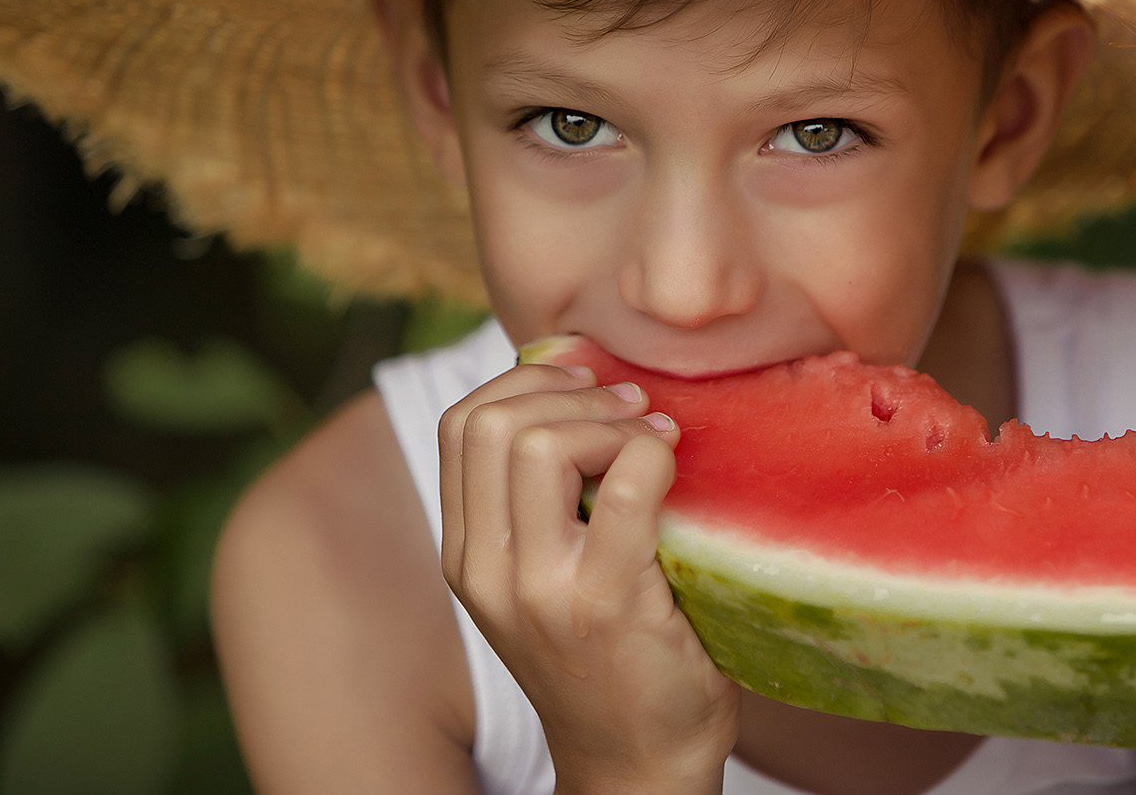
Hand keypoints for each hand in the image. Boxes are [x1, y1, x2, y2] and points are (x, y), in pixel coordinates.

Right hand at [438, 354, 738, 794]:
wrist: (637, 763)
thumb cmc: (609, 657)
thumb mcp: (541, 578)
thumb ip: (537, 500)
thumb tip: (575, 379)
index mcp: (466, 557)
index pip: (460, 424)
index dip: (523, 380)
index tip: (581, 382)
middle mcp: (487, 572)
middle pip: (493, 421)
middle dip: (568, 389)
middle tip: (626, 404)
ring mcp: (542, 589)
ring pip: (541, 442)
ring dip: (607, 416)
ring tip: (648, 431)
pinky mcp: (609, 601)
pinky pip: (628, 482)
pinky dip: (654, 450)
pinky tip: (674, 459)